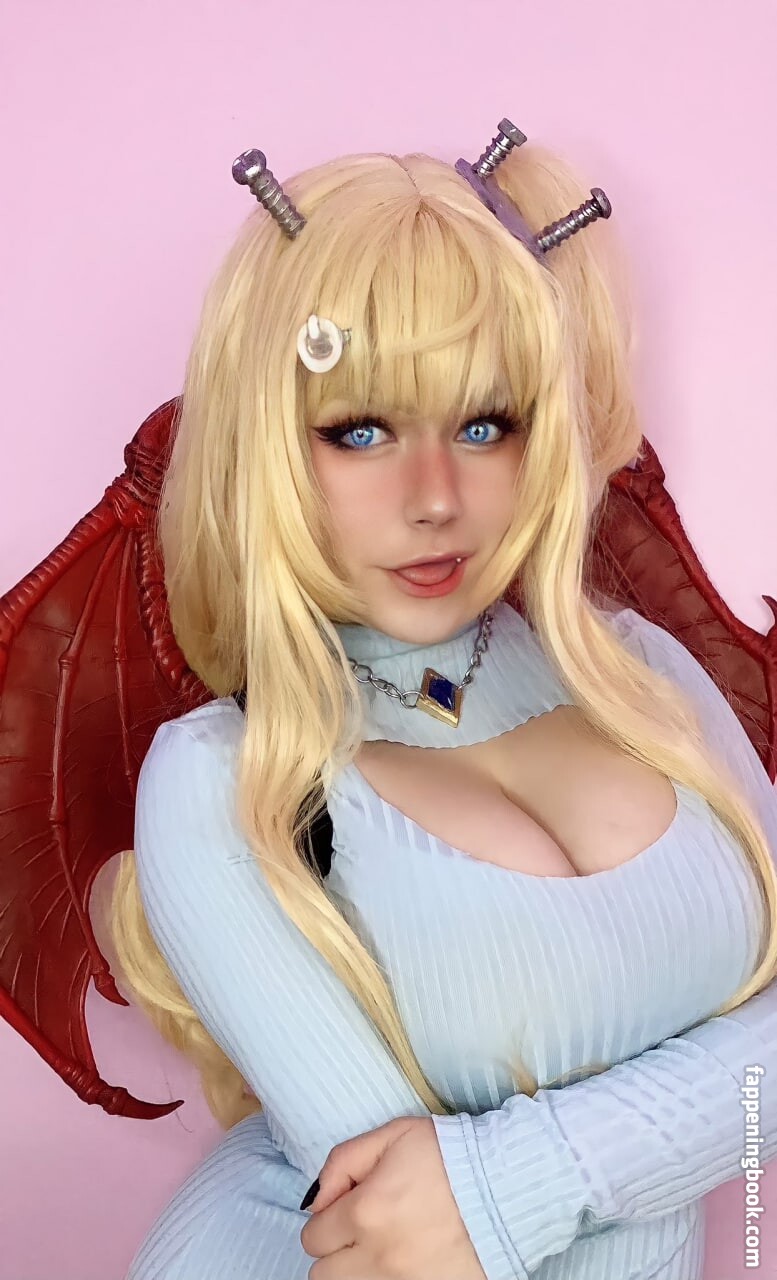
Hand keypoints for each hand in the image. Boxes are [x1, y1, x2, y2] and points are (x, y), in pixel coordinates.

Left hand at [299, 1115, 486, 1278]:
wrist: (506, 1186)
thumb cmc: (449, 1156)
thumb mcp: (392, 1136)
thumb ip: (342, 1162)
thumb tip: (316, 1199)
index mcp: (366, 1212)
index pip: (312, 1237)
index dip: (328, 1219)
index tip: (349, 1208)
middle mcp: (380, 1258)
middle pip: (323, 1275)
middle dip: (336, 1251)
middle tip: (362, 1232)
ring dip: (358, 1270)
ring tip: (384, 1248)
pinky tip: (406, 1262)